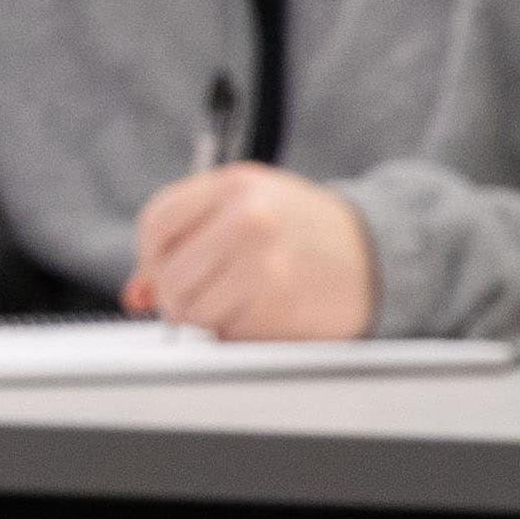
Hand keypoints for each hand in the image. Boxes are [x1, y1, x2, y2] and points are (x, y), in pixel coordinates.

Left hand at [126, 164, 376, 340]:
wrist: (381, 253)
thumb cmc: (305, 231)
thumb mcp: (246, 211)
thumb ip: (187, 242)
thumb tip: (138, 292)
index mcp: (234, 184)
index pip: (156, 223)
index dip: (152, 256)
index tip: (165, 268)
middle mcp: (248, 219)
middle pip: (169, 275)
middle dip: (178, 296)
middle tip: (203, 296)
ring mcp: (264, 263)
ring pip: (191, 311)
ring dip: (206, 318)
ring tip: (238, 302)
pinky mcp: (278, 305)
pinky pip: (225, 334)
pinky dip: (235, 333)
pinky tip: (262, 313)